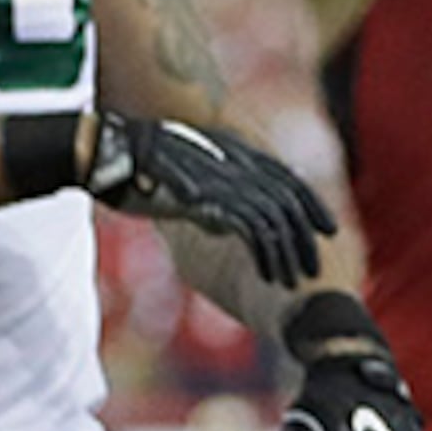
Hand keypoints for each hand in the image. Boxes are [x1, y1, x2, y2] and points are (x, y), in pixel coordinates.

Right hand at [87, 110, 334, 288]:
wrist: (105, 150)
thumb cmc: (134, 168)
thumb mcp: (180, 185)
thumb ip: (208, 202)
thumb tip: (222, 224)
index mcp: (232, 155)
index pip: (285, 178)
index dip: (309, 205)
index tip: (326, 231)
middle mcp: (234, 163)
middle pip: (287, 198)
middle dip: (304, 234)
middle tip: (313, 267)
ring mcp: (222, 177)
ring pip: (271, 216)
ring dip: (283, 251)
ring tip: (288, 280)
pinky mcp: (209, 197)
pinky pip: (247, 226)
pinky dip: (262, 250)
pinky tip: (266, 272)